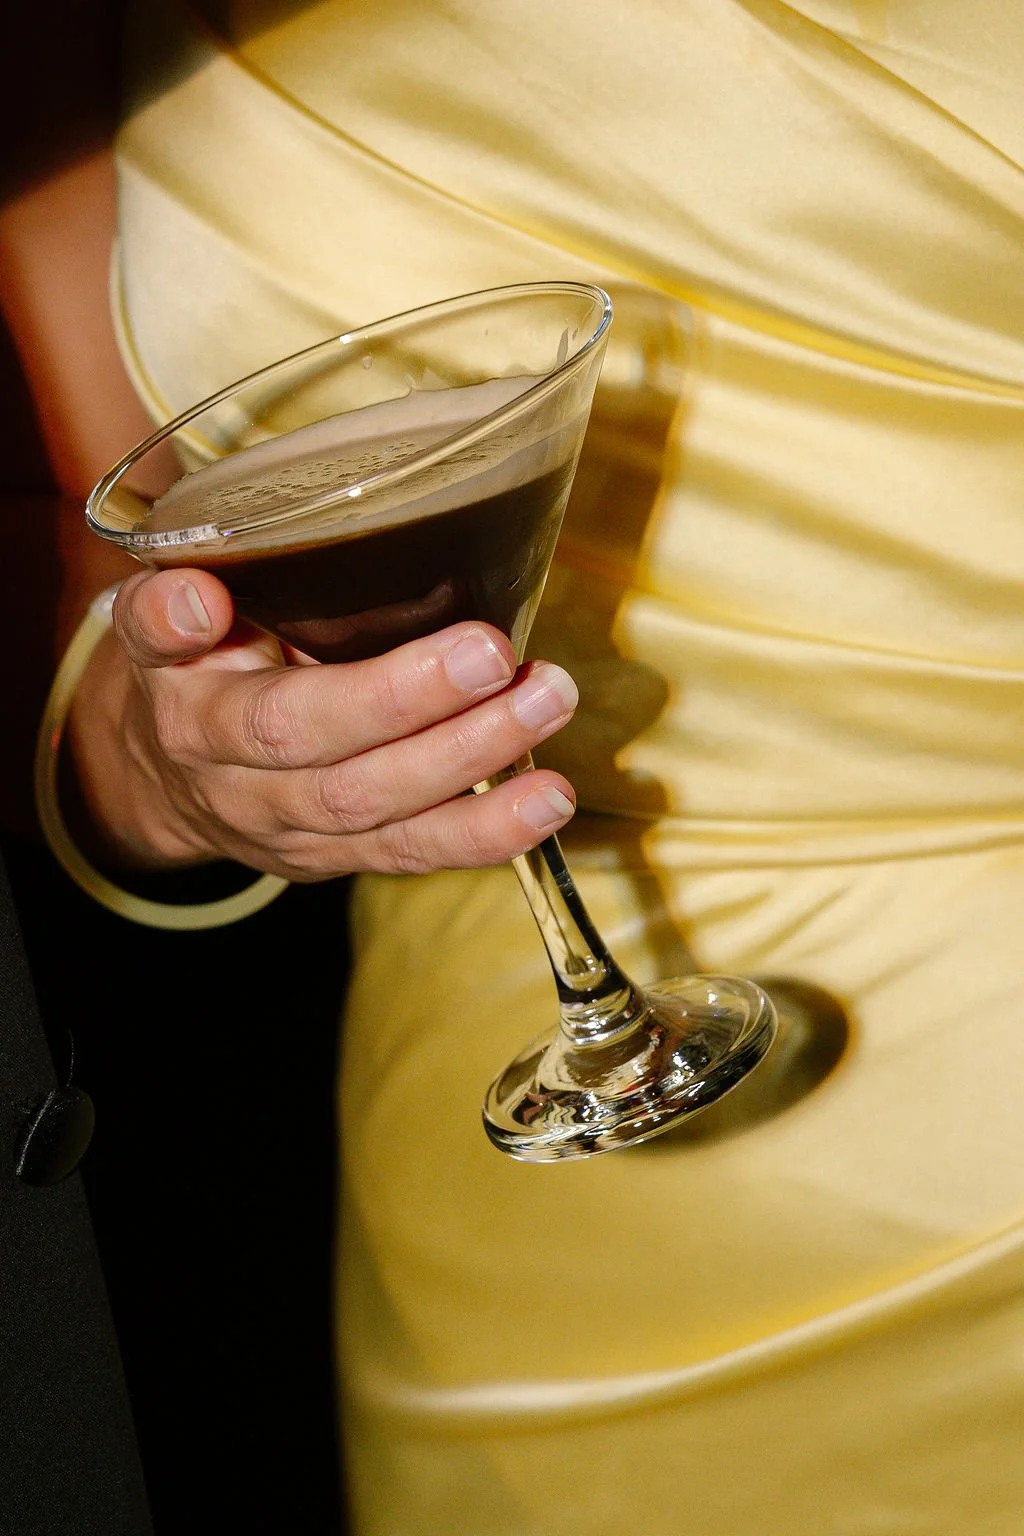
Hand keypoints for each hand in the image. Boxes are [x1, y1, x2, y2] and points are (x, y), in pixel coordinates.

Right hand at [70, 568, 578, 880]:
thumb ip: (165, 610)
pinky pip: (415, 856)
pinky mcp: (341, 859)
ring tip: (551, 719)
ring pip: (391, 826)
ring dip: (483, 783)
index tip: (470, 648)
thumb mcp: (152, 634)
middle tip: (517, 669)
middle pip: (351, 781)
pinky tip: (547, 803)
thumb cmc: (184, 674)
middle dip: (446, 728)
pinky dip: (488, 835)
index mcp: (201, 727)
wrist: (163, 776)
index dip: (380, 696)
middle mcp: (248, 796)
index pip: (284, 722)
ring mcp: (298, 837)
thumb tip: (196, 595)